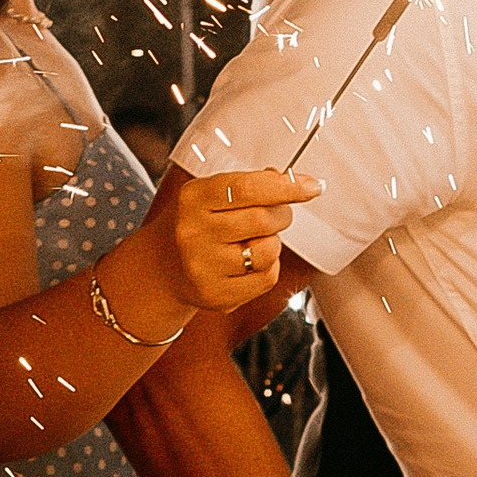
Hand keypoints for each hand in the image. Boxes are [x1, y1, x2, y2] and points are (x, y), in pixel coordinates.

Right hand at [123, 164, 321, 322]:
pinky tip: (248, 264)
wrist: (163, 267)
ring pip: (269, 250)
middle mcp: (193, 232)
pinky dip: (268, 268)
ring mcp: (203, 267)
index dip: (286, 186)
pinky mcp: (216, 296)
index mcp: (193, 198)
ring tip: (254, 241)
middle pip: (264, 219)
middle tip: (276, 214)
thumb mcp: (211, 195)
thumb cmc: (198, 223)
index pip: (247, 187)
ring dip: (273, 243)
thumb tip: (290, 180)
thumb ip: (248, 185)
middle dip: (282, 214)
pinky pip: (267, 278)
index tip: (313, 185)